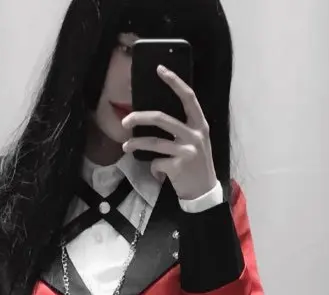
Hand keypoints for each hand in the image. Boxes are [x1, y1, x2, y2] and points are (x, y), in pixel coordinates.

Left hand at [121, 66, 217, 201]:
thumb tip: (156, 116)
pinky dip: (152, 167)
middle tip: (125, 120)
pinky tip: (155, 171)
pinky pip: (156, 162)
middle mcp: (195, 134)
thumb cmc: (196, 164)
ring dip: (136, 143)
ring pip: (153, 142)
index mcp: (200, 124)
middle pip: (162, 118)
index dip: (174, 82)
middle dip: (139, 117)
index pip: (188, 97)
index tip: (160, 69)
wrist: (203, 191)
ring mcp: (187, 150)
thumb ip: (183, 127)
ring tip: (126, 146)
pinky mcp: (178, 167)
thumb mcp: (196, 141)